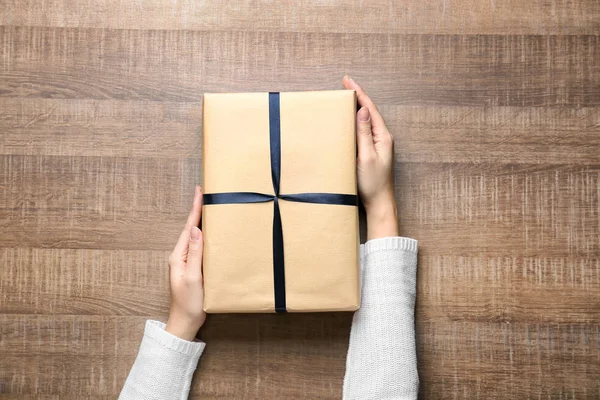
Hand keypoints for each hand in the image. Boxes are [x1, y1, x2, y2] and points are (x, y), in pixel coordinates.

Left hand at [165, 185, 206, 340]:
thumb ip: (195, 254)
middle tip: (207, 193)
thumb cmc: (188, 303)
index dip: (195, 208)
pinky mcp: (194, 267)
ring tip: (210, 206)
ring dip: (202, 220)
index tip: (200, 191)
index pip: (189, 227)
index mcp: (178, 255)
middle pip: (191, 228)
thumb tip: (195, 229)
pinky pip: (200, 246)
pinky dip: (207, 235)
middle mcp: (181, 255)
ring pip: (196, 236)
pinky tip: (213, 232)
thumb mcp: (192, 277)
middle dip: (199, 210)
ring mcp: (187, 261)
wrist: (185, 323)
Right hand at [342, 76, 398, 239]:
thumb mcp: (366, 157)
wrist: (379, 203)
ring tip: (346, 95)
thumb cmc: (373, 184)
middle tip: (345, 83)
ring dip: (356, 107)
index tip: (348, 81)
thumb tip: (362, 110)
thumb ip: (364, 133)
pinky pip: (364, 130)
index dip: (359, 93)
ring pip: (366, 120)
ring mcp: (378, 145)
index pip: (370, 109)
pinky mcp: (372, 152)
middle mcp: (382, 138)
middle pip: (369, 111)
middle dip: (357, 96)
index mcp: (383, 136)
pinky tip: (348, 119)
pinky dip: (355, 121)